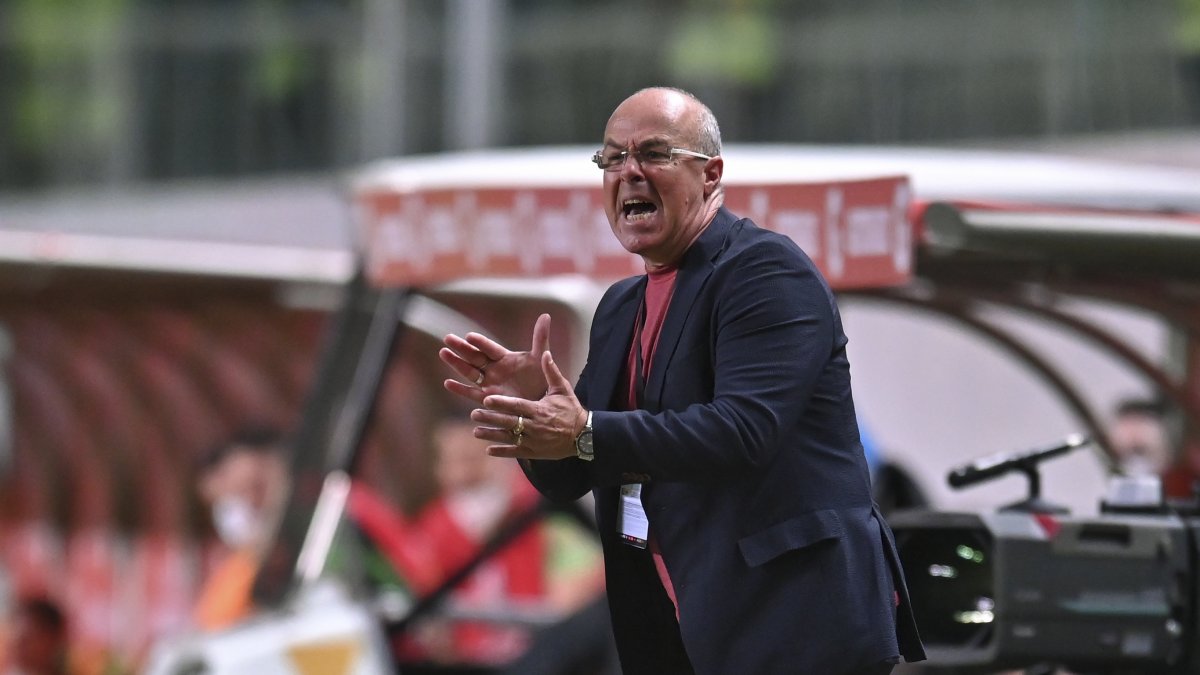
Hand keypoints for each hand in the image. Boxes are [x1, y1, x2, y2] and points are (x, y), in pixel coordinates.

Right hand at [440, 313, 551, 404]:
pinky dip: (460, 389)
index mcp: (504, 357)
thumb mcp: (540, 357)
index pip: (490, 348)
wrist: (542, 401)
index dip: (481, 342)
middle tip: (447, 338)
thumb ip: (540, 337)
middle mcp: (494, 368)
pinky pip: (471, 393)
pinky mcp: (488, 398)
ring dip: (456, 363)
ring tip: (443, 352)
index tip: (470, 336)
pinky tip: (448, 383)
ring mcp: (489, 383)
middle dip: (461, 348)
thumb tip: (546, 315)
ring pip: (469, 372)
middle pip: (474, 356)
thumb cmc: (542, 378)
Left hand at [470, 351, 587, 459]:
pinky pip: (516, 452)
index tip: (486, 399)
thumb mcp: (563, 389)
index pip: (517, 405)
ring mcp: (534, 441)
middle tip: (474, 414)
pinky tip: (489, 450)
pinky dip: (502, 452)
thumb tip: (546, 353)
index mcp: (539, 410)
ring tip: (476, 431)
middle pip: (509, 421)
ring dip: (492, 435)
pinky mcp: (534, 452)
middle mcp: (535, 426)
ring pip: (509, 438)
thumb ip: (551, 372)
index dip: (501, 403)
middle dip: (491, 418)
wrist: (583, 435)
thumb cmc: (571, 410)